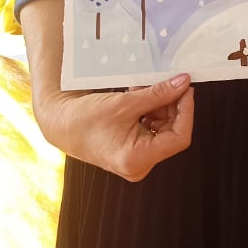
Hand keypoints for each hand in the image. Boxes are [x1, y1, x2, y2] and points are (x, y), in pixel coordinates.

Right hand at [33, 73, 194, 181]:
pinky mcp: (134, 151)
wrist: (61, 124)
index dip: (186, 111)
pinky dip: (152, 111)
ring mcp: (138, 159)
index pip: (179, 137)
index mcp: (137, 159)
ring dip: (161, 106)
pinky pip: (153, 129)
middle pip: (172, 132)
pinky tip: (142, 96)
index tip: (185, 88)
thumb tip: (184, 83)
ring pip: (164, 129)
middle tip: (170, 82)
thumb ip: (159, 94)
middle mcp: (140, 165)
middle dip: (173, 105)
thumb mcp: (126, 103)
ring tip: (148, 87)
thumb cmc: (86, 118)